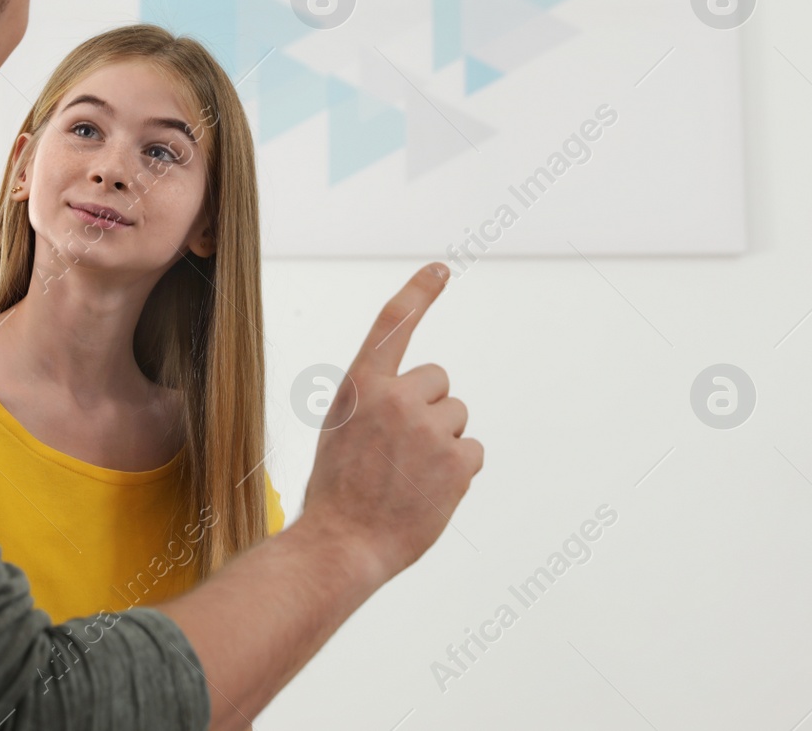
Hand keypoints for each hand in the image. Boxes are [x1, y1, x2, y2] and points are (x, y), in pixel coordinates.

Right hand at [299, 262, 481, 586]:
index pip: (393, 324)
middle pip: (439, 381)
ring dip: (443, 442)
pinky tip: (428, 491)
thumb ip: (376, 401)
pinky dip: (458, 471)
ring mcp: (428, 427)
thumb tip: (419, 396)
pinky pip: (473, 452)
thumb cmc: (339, 489)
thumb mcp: (342, 428)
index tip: (442, 269)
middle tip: (400, 450)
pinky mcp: (456, 459)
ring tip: (410, 475)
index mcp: (361, 385)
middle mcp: (395, 397)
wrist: (343, 542)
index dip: (419, 292)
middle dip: (430, 409)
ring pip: (457, 417)